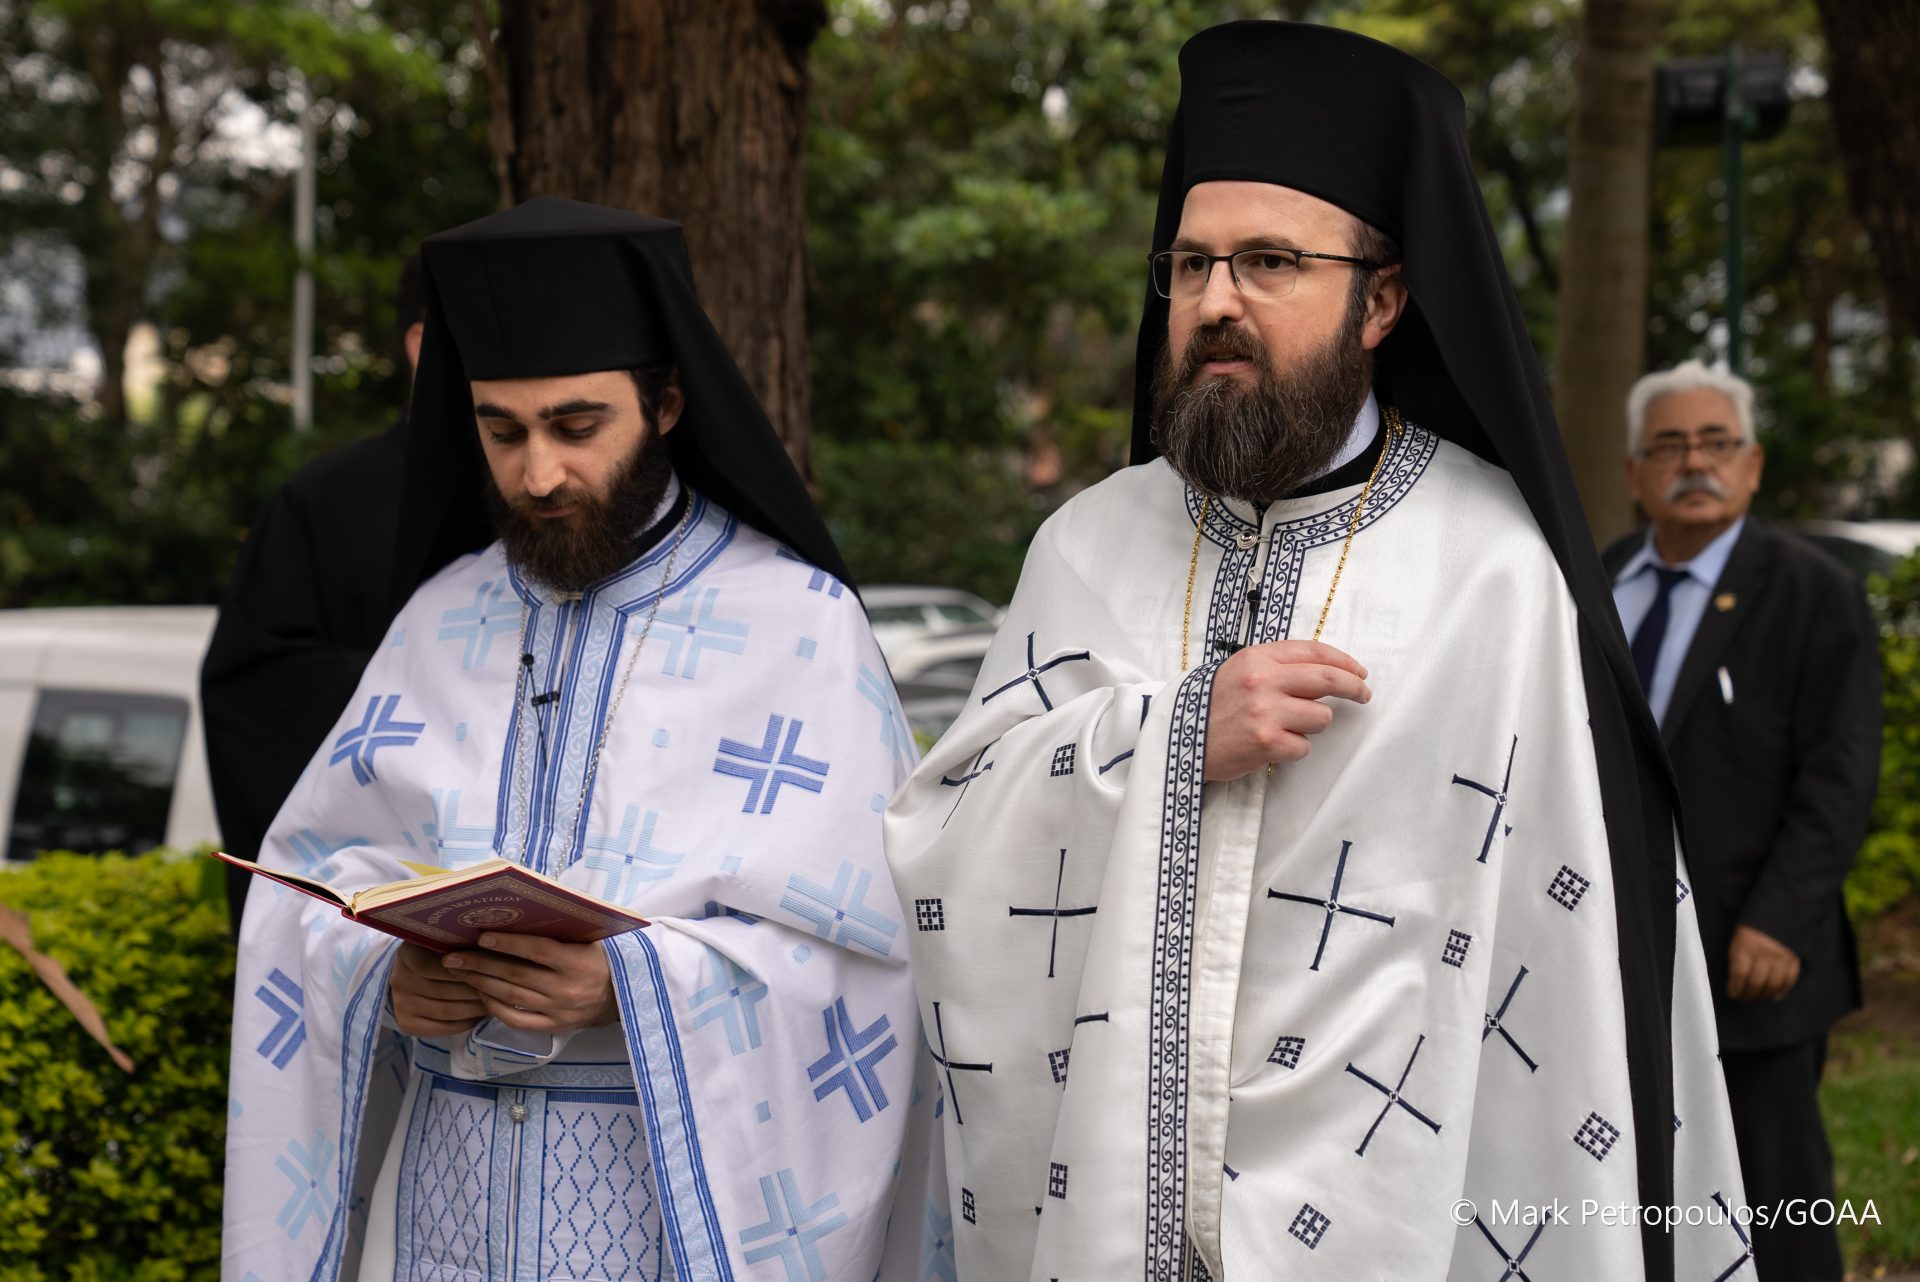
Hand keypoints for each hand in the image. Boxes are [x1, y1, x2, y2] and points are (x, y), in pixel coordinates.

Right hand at [389, 942, 488, 1036]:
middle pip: (444, 990)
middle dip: (476, 990)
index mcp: (407, 955)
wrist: (412, 976)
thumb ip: (460, 946)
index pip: (434, 965)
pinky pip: (441, 1028)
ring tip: (494, 1002)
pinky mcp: (406, 1024)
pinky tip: (478, 1016)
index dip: (463, 968)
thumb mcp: (443, 942)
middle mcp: (399, 980)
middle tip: (499, 989)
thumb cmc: (438, 954)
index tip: (488, 967)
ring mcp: (400, 1004)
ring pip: (446, 1011)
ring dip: (474, 1009)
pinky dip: (464, 1023)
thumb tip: (493, 949)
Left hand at [442, 933, 620, 1035]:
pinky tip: (480, 993)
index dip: (508, 943)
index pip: (537, 951)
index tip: (480, 936)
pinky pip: (516, 1019)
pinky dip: (494, 1007)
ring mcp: (558, 1011)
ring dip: (480, 983)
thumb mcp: (588, 940)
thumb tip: (519, 915)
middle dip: (479, 964)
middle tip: (452, 956)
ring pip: (511, 996)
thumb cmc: (601, 959)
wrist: (623, 997)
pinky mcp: (553, 1027)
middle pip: (515, 975)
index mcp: (577, 962)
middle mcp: (566, 988)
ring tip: (458, 972)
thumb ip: (559, 932)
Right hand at [1203, 640, 1371, 780]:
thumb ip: (1276, 666)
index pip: (1313, 652)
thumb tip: (1323, 671)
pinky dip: (1294, 749)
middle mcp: (1263, 680)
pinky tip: (1273, 746)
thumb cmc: (1213, 706)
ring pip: (1321, 717)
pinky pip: (1304, 746)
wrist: (1180, 740)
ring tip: (1286, 728)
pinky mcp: (1267, 742)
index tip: (1358, 671)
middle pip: (1328, 678)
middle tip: (1364, 694)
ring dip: (1311, 725)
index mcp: (1258, 658)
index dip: (1343, 661)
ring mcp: (1266, 712)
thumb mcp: (1239, 671)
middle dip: (1354, 687)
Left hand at [1727, 924, 1800, 1000]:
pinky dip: (1782, 991)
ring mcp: (1781, 956)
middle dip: (1749, 994)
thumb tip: (1734, 983)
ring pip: (1773, 984)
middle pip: (1757, 982)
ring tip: (1757, 997)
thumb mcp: (1737, 941)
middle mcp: (1765, 952)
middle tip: (1744, 998)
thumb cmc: (1752, 930)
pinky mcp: (1794, 958)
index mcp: (1746, 946)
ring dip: (1764, 995)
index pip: (1740, 974)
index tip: (1732, 994)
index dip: (1735, 987)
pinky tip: (1775, 996)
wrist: (1777, 912)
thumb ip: (1735, 961)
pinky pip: (1790, 980)